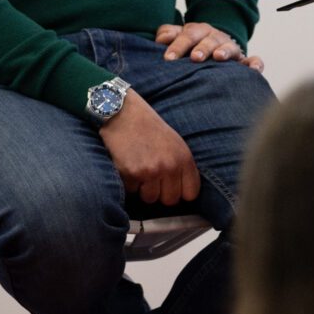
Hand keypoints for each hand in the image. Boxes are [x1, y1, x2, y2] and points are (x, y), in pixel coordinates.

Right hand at [100, 89, 200, 205]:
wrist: (122, 113)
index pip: (191, 193)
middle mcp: (170, 166)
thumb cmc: (148, 128)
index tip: (172, 188)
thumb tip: (184, 193)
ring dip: (142, 188)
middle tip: (151, 177)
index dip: (180, 193)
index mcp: (184, 158)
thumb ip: (181, 166)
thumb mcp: (175, 142)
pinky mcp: (131, 174)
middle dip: (160, 193)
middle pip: (170, 200)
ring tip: (138, 167)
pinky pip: (131, 191)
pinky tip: (127, 164)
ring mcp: (151, 171)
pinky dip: (128, 182)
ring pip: (149, 198)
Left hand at [154, 22, 264, 71]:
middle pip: (208, 40)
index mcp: (197, 31)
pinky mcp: (242, 60)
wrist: (211, 45)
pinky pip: (251, 60)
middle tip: (195, 58)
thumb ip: (168, 34)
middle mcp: (214, 37)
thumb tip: (161, 38)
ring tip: (218, 57)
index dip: (178, 46)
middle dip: (202, 48)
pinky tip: (254, 70)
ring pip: (229, 47)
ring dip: (224, 51)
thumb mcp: (178, 37)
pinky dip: (255, 64)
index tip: (168, 59)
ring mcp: (229, 47)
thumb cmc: (191, 44)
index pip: (187, 35)